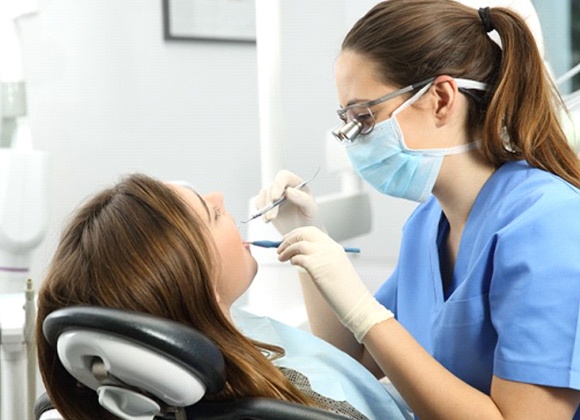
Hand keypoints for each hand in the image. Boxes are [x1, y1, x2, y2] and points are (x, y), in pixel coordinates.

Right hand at [253, 170, 322, 234]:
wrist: (301, 229)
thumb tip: (289, 191)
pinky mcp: (266, 202)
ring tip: (269, 219)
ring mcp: (274, 194)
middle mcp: (284, 186)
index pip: (284, 176)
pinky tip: (267, 220)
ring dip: (265, 208)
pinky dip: (261, 211)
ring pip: (263, 194)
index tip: (275, 198)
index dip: (278, 184)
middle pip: (271, 187)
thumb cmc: (308, 217)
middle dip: (270, 202)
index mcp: (296, 183)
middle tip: (272, 217)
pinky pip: (258, 202)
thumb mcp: (311, 209)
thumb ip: (303, 199)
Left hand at [277, 226, 392, 341]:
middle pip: (304, 233)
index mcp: (334, 247)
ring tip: (281, 257)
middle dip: (289, 238)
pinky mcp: (316, 266)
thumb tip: (300, 256)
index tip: (288, 239)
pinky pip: (298, 257)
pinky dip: (292, 259)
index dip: (297, 234)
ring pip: (298, 244)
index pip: (312, 232)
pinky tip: (292, 264)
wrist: (355, 302)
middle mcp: (329, 248)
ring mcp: (323, 255)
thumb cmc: (345, 290)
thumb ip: (321, 259)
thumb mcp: (334, 267)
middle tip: (280, 246)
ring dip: (286, 249)